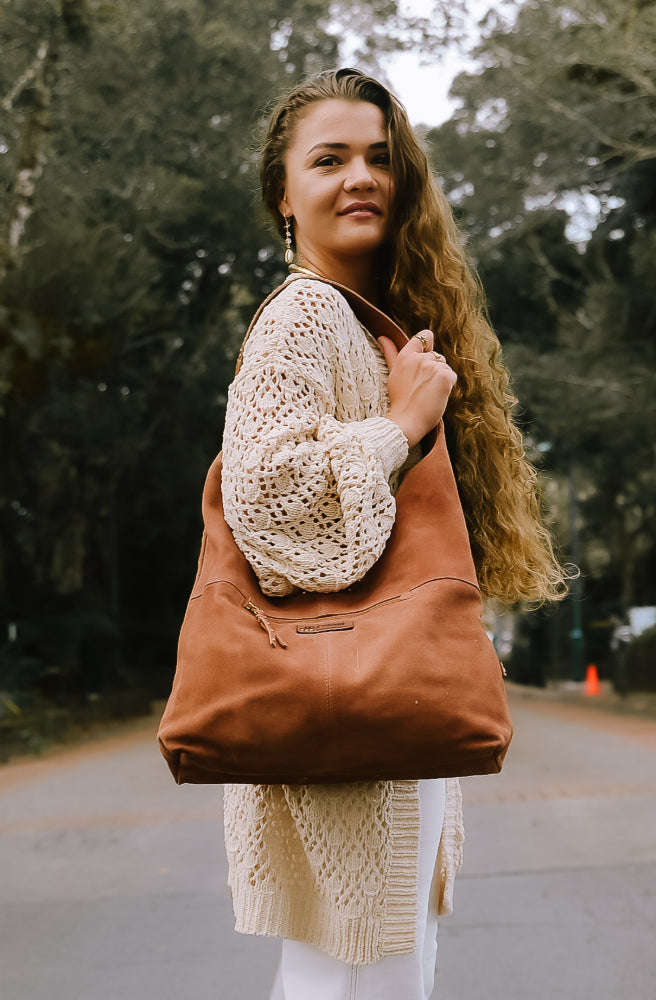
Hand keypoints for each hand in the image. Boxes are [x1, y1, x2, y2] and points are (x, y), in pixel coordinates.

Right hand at [379, 331, 456, 448]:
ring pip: (444, 367)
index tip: (424, 358)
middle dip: (432, 370)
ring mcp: (433, 366)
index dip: (427, 345)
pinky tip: (436, 396)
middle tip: (420, 388)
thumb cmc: (399, 401)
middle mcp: (419, 358)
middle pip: (436, 356)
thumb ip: (390, 353)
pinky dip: (448, 386)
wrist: (406, 421)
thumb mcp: (393, 373)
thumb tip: (382, 336)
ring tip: (427, 393)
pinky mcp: (445, 376)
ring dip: (440, 379)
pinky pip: (452, 376)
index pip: (423, 337)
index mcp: (406, 356)